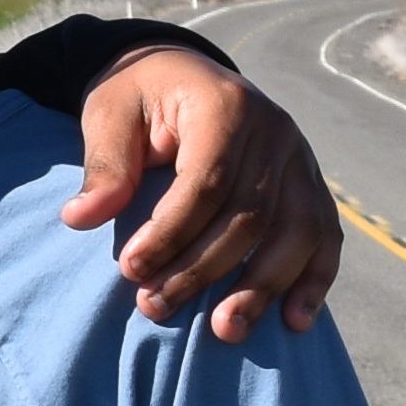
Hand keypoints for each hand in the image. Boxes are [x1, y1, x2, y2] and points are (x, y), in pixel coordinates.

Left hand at [62, 47, 340, 338]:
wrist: (181, 74)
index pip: (206, 182)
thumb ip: (105, 166)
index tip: (131, 271)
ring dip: (262, 287)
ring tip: (224, 331)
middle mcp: (274, 131)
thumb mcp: (108, 115)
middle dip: (203, 270)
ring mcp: (299, 158)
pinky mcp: (310, 183)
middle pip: (250, 215)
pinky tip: (293, 321)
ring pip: (296, 232)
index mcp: (225, 106)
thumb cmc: (139, 98)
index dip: (170, 233)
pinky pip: (324, 235)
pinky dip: (314, 279)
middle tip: (154, 307)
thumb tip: (81, 218)